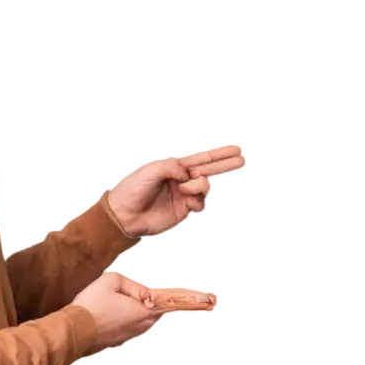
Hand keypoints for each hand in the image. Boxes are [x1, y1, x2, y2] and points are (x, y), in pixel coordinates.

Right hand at [69, 271, 162, 344]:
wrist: (76, 327)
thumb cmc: (94, 302)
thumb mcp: (109, 280)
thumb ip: (127, 283)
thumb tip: (136, 292)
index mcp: (139, 311)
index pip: (159, 309)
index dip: (158, 301)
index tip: (149, 295)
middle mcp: (136, 326)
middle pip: (153, 320)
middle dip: (151, 311)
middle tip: (143, 301)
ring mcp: (126, 336)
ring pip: (140, 327)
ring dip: (140, 319)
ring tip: (128, 308)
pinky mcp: (114, 342)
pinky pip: (127, 332)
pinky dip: (127, 325)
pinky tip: (116, 318)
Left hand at [106, 143, 243, 236]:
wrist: (124, 216)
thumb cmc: (132, 189)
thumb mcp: (149, 171)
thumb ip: (171, 167)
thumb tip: (188, 172)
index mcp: (173, 165)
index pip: (200, 157)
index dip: (218, 153)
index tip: (235, 149)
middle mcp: (180, 177)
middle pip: (208, 168)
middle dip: (224, 164)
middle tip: (240, 158)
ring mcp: (183, 193)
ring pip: (204, 186)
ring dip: (200, 185)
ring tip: (186, 187)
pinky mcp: (183, 209)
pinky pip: (199, 201)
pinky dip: (197, 199)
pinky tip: (189, 200)